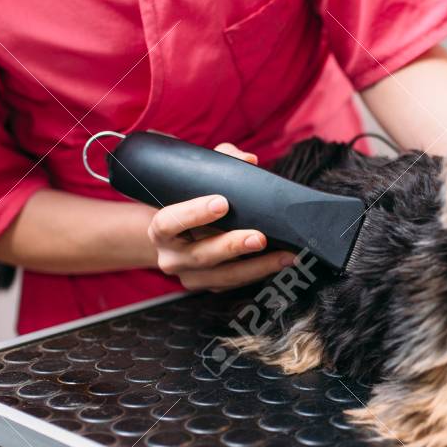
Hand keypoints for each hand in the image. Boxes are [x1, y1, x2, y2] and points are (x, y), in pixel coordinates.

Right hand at [147, 143, 293, 291]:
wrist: (177, 239)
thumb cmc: (189, 204)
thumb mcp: (195, 182)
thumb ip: (219, 162)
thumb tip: (249, 160)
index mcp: (161, 229)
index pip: (169, 222)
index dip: (194, 213)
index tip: (222, 203)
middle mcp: (171, 257)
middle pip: (201, 255)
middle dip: (232, 246)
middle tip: (259, 236)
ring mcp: (190, 276)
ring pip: (224, 276)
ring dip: (257, 267)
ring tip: (285, 256)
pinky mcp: (210, 287)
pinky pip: (236, 283)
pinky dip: (260, 273)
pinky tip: (281, 262)